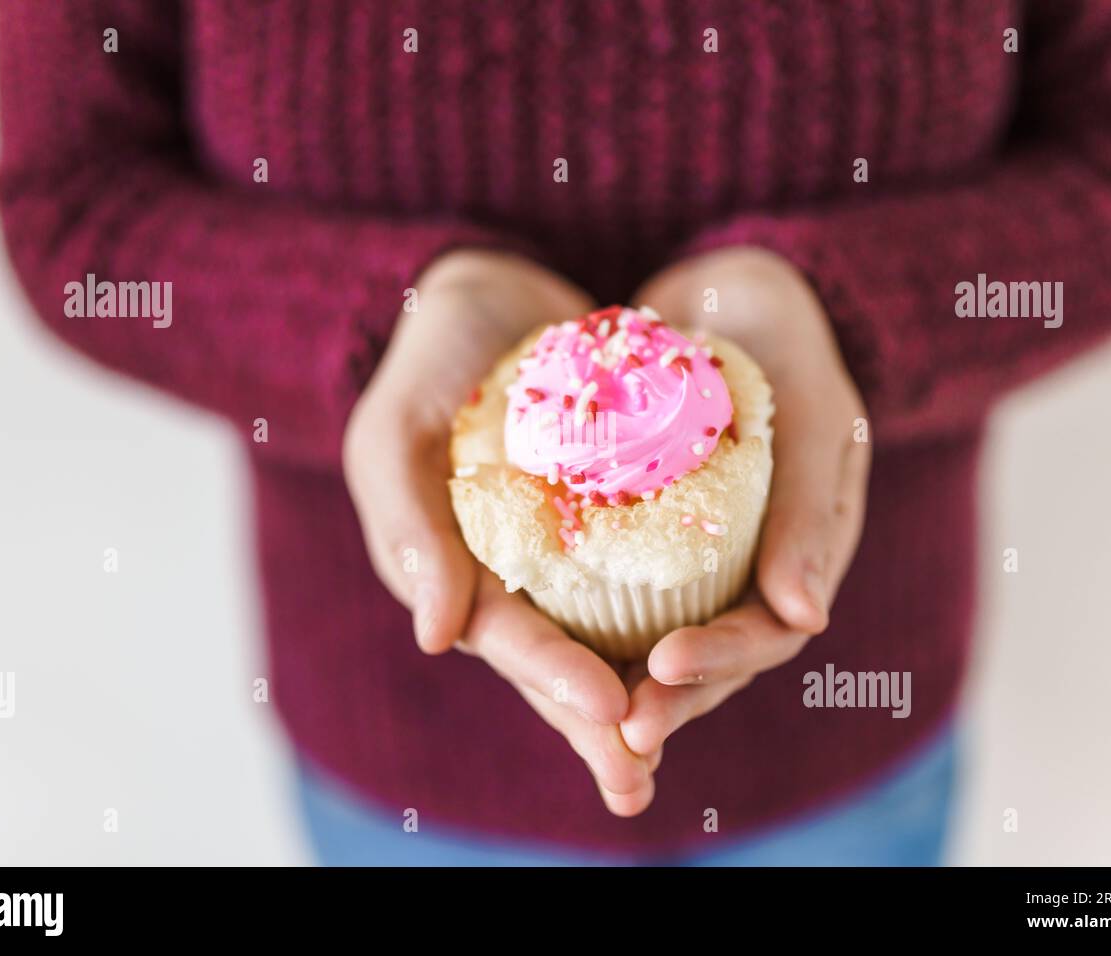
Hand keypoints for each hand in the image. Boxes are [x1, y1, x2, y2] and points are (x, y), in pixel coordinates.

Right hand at [343, 249, 655, 814]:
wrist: (487, 298)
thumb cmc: (431, 359)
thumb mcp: (398, 428)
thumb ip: (409, 524)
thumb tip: (436, 639)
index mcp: (447, 568)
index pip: (505, 634)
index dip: (554, 676)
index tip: (614, 712)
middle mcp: (501, 576)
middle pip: (554, 661)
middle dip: (595, 725)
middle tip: (641, 782)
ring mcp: (553, 557)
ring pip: (598, 638)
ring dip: (634, 695)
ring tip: (668, 753)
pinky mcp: (603, 525)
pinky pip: (637, 583)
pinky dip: (666, 622)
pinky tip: (711, 655)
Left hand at [619, 247, 870, 758]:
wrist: (730, 296)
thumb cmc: (787, 345)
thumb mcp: (816, 414)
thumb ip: (814, 507)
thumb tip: (807, 619)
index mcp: (803, 555)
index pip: (768, 632)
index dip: (723, 660)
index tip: (664, 666)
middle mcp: (748, 571)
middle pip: (711, 657)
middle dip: (668, 701)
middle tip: (619, 734)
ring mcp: (695, 560)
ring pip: (659, 638)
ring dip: (623, 684)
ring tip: (584, 721)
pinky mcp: (642, 538)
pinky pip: (615, 592)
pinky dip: (586, 623)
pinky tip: (542, 644)